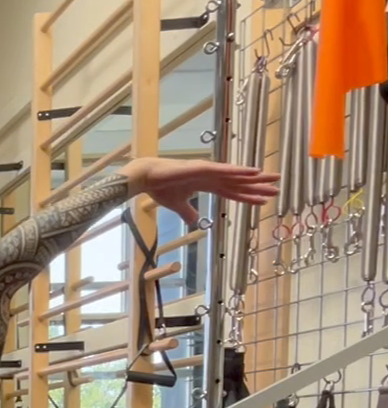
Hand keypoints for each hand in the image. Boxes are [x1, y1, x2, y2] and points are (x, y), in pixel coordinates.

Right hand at [119, 157, 279, 227]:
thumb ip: (188, 212)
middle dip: (258, 186)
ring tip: (273, 179)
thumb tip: (195, 221)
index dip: (248, 196)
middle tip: (277, 188)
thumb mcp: (177, 205)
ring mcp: (209, 171)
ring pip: (237, 176)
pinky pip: (226, 170)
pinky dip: (241, 171)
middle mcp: (212, 176)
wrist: (147, 178)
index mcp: (207, 184)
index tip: (263, 200)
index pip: (232, 192)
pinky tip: (255, 171)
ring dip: (256, 178)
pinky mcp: (203, 168)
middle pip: (240, 183)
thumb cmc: (160, 188)